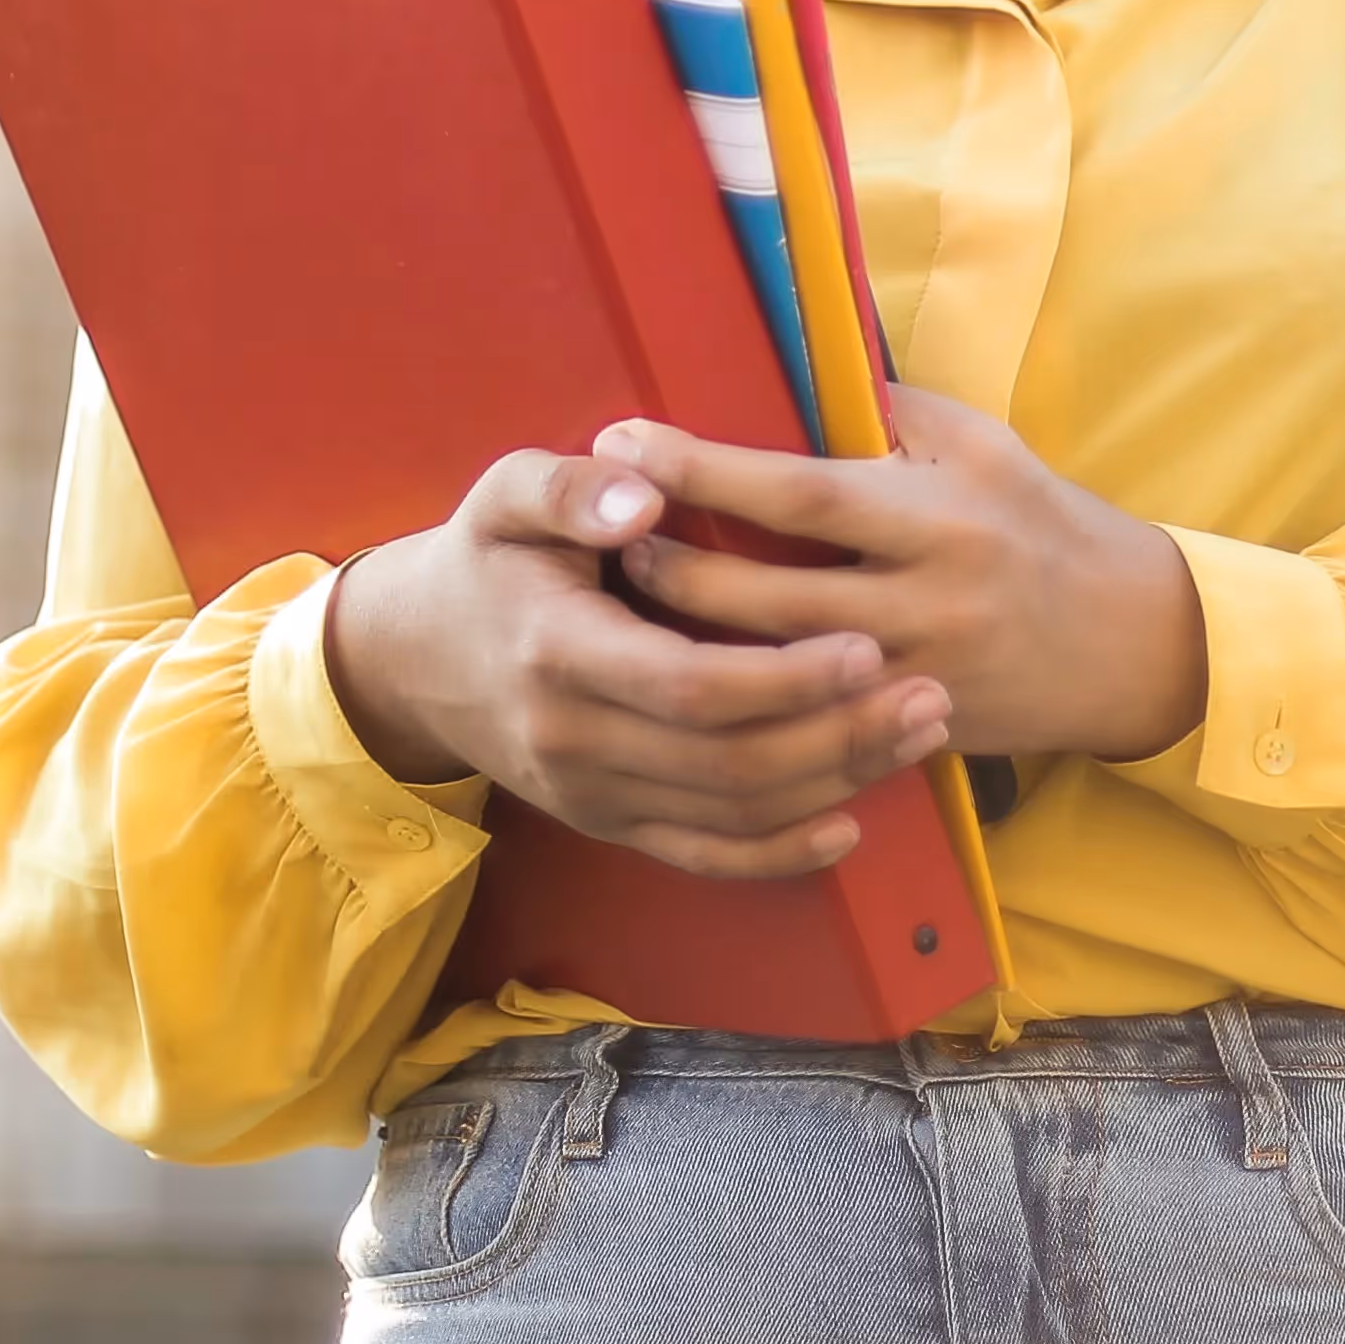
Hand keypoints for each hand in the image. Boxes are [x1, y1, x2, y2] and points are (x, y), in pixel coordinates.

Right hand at [320, 445, 958, 879]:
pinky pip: (703, 856)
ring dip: (834, 782)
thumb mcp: (505, 495)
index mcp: (557, 651)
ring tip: (919, 735)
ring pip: (731, 812)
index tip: (867, 647)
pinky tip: (849, 822)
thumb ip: (571, 487)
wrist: (415, 659)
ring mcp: (591, 794)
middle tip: (929, 694)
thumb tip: (644, 492)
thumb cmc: (486, 559)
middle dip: (838, 735)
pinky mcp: (608, 823)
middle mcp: (573, 740)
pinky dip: (780, 853)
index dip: (784, 679)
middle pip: (728, 761)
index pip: (689, 685)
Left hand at [607, 385, 1212, 769]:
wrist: (1130, 642)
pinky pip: (811, 726)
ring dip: (692, 638)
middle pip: (771, 596)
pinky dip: (744, 701)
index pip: (801, 492)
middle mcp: (926, 601)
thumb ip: (887, 411)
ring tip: (624, 598)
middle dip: (675, 565)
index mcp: (938, 514)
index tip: (627, 440)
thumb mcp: (980, 443)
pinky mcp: (913, 732)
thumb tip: (787, 366)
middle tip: (602, 532)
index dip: (706, 468)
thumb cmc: (1041, 521)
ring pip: (777, 672)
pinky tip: (688, 679)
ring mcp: (917, 678)